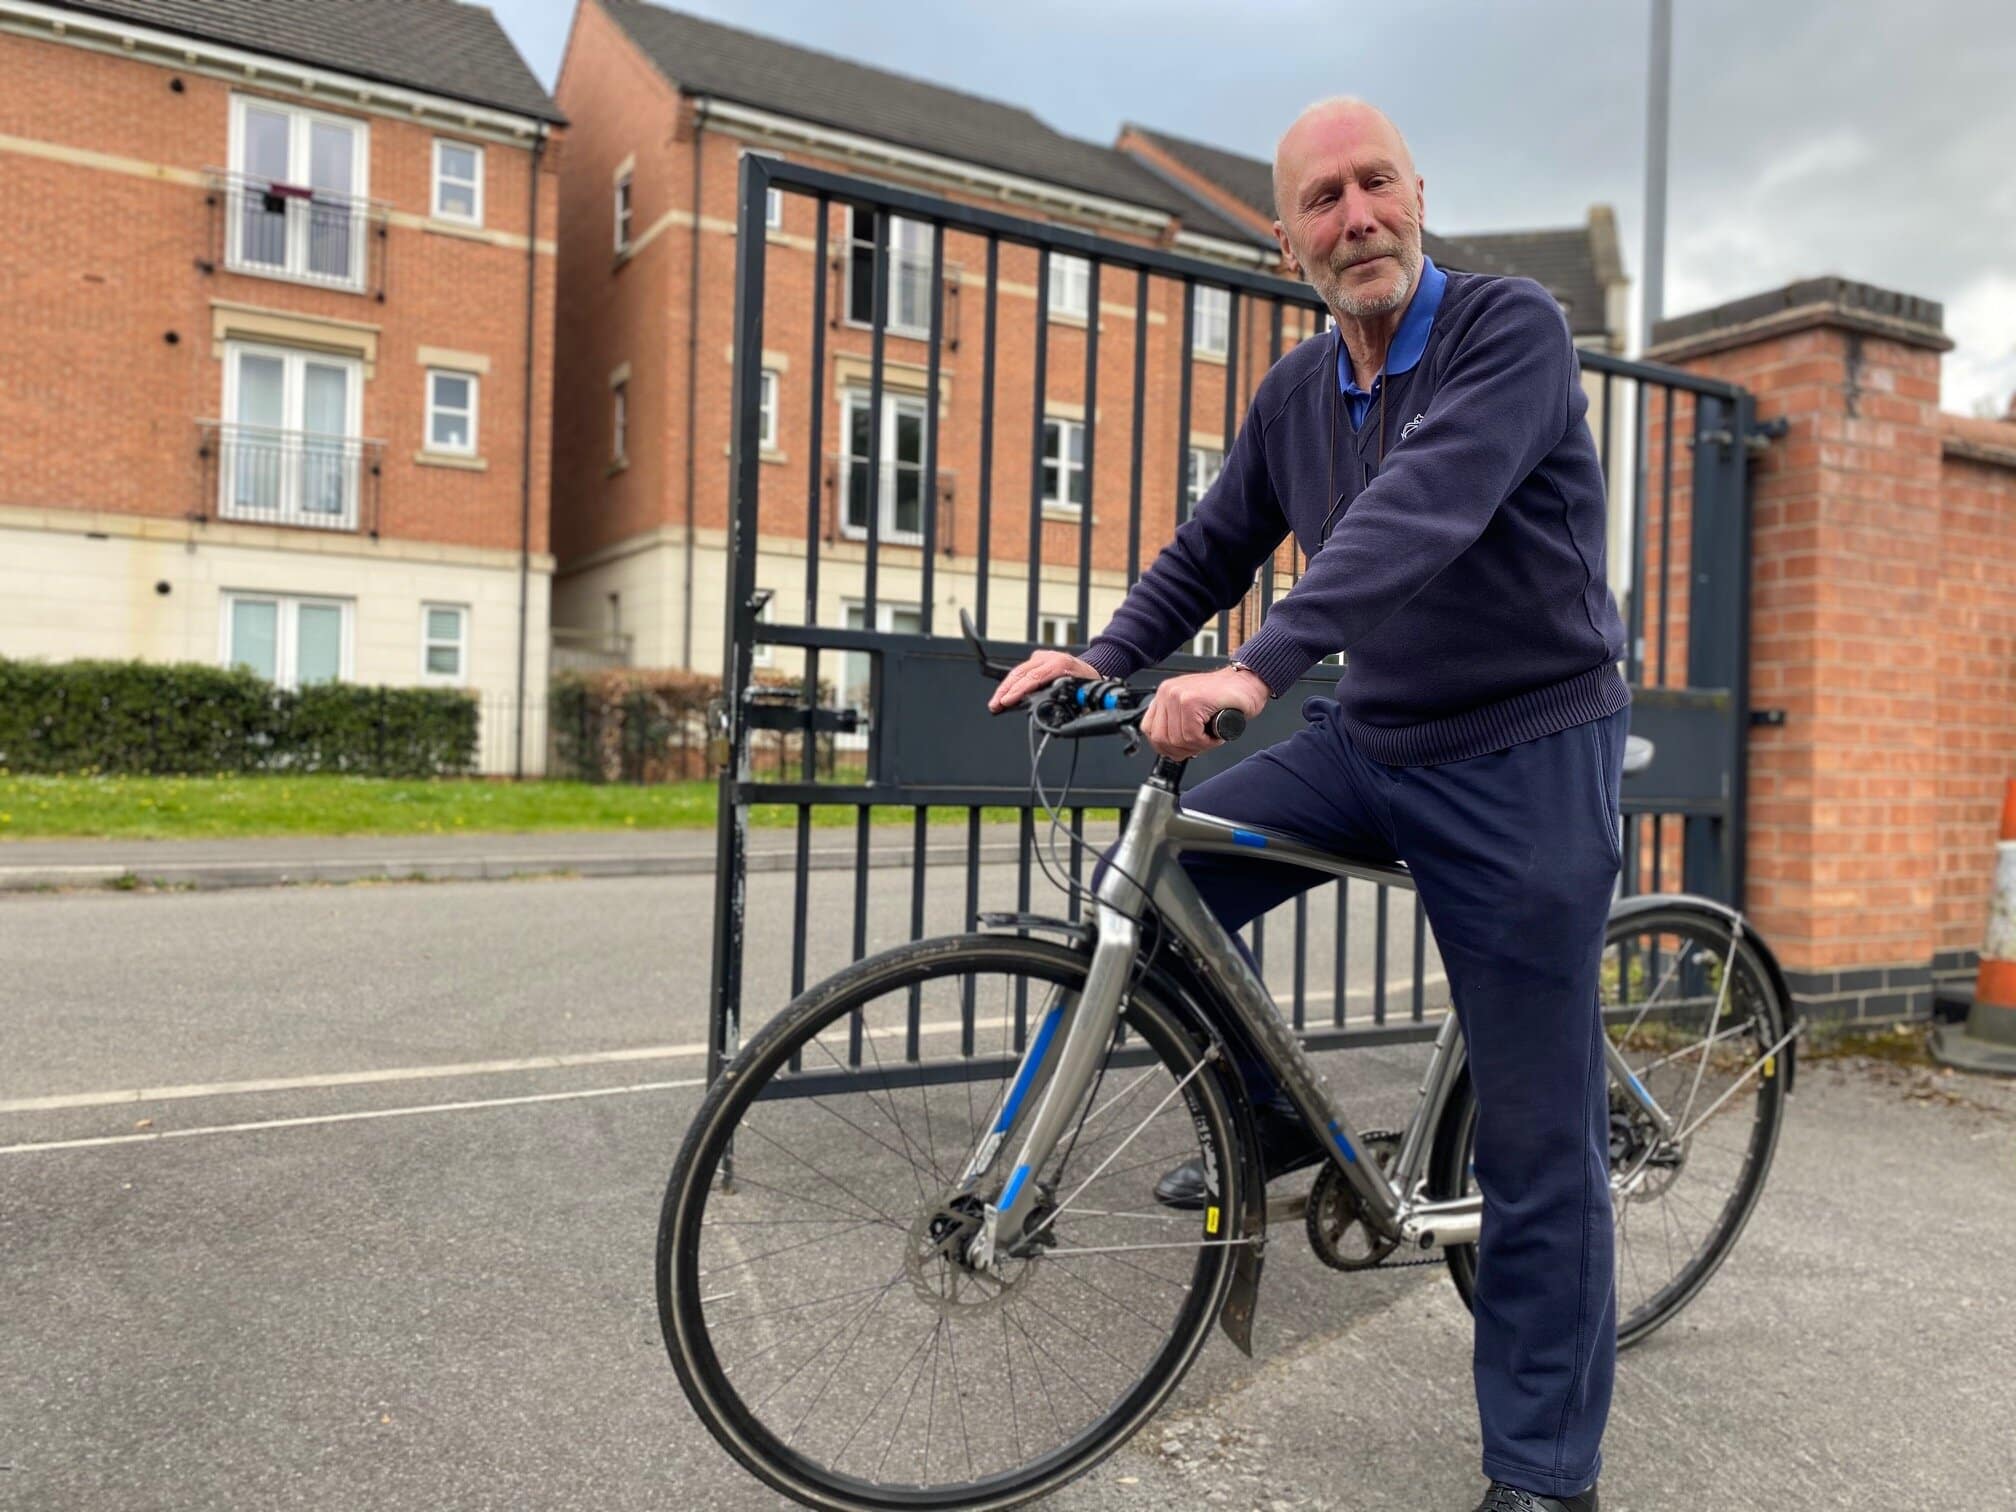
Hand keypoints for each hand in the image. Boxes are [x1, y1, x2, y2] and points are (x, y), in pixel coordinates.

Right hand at [987, 650, 1099, 713]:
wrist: (1094, 668)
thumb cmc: (1088, 682)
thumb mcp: (1082, 694)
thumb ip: (1070, 703)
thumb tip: (1060, 719)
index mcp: (1060, 665)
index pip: (1033, 677)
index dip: (1018, 690)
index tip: (1007, 702)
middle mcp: (1050, 658)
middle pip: (1020, 673)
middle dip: (1005, 691)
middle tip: (994, 705)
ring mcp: (1043, 657)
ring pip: (1017, 671)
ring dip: (1004, 689)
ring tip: (995, 703)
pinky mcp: (1038, 659)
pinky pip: (1021, 671)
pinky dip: (1011, 684)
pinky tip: (1003, 695)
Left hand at [1140, 666, 1269, 759]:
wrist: (1250, 681)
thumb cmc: (1229, 696)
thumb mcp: (1194, 708)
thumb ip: (1177, 722)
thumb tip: (1169, 748)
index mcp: (1165, 694)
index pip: (1150, 730)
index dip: (1167, 746)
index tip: (1183, 749)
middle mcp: (1168, 692)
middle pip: (1161, 739)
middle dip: (1183, 750)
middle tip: (1202, 744)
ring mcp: (1178, 695)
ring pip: (1177, 740)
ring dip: (1198, 746)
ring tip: (1211, 736)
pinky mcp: (1192, 701)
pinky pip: (1191, 736)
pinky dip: (1206, 742)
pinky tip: (1216, 734)